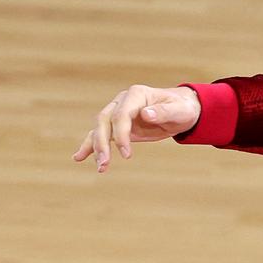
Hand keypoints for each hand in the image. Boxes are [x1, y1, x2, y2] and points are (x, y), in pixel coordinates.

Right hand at [72, 84, 200, 172]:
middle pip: (104, 121)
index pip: (121, 115)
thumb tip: (146, 114)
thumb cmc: (183, 108)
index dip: (121, 134)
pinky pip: (101, 135)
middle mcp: (122, 102)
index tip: (126, 154)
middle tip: (105, 163)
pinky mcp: (118, 126)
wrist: (183, 109)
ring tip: (99, 167)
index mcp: (136, 94)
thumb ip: (164, 111)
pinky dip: (91, 146)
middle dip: (102, 143)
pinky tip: (80, 157)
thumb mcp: (179, 110)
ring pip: (99, 129)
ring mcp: (118, 113)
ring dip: (95, 148)